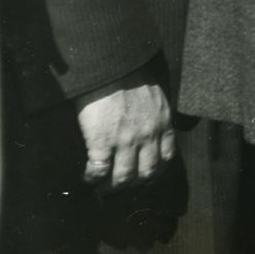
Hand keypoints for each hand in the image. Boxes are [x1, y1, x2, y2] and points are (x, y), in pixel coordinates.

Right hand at [74, 70, 174, 189]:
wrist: (109, 65)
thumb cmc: (129, 74)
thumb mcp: (155, 94)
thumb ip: (155, 113)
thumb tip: (150, 126)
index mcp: (162, 122)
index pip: (166, 158)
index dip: (156, 172)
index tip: (145, 176)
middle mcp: (147, 135)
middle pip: (145, 174)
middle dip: (134, 184)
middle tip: (122, 185)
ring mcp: (125, 141)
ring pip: (122, 178)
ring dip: (112, 188)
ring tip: (102, 187)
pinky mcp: (102, 142)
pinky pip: (98, 172)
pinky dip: (92, 179)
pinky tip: (87, 178)